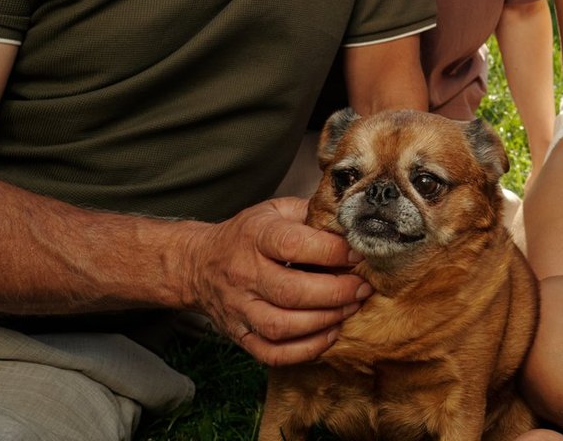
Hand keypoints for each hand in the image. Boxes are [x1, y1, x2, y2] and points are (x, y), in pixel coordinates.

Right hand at [180, 197, 371, 366]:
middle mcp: (245, 274)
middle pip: (291, 292)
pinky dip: (305, 350)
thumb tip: (353, 222)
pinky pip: (272, 353)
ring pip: (282, 326)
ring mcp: (240, 309)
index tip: (357, 255)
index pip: (295, 245)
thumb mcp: (276, 210)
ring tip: (350, 309)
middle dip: (336, 293)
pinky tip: (329, 334)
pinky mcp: (240, 335)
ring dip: (324, 322)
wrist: (199, 264)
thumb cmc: (248, 235)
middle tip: (362, 288)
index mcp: (256, 236)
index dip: (331, 252)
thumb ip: (311, 213)